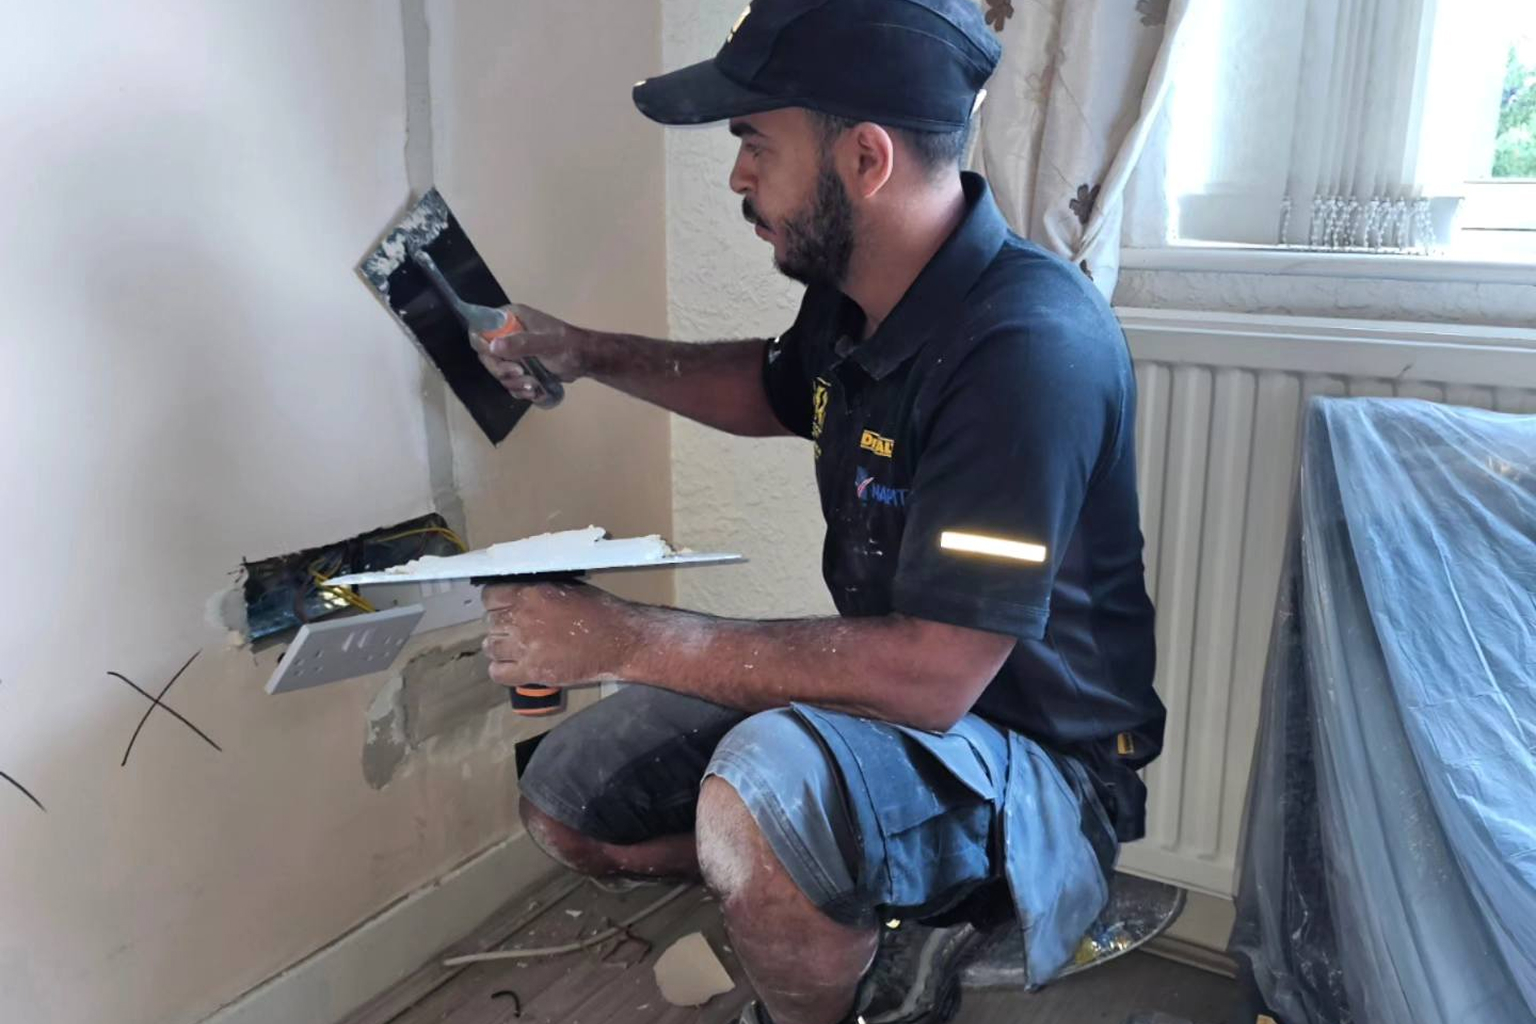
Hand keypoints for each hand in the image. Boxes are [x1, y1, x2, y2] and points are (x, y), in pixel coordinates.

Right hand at [470, 304, 589, 403]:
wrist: (585, 360)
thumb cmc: (568, 346)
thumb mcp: (547, 343)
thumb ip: (521, 343)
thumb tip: (493, 346)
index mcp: (511, 318)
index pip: (481, 328)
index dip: (483, 345)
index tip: (496, 357)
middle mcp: (508, 333)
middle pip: (486, 354)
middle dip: (502, 369)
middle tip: (519, 374)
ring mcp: (513, 351)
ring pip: (498, 371)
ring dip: (514, 383)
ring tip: (533, 385)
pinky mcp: (520, 367)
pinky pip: (510, 381)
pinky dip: (520, 389)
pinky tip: (535, 390)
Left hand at [481, 581, 638, 689]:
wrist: (620, 641)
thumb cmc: (599, 611)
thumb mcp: (567, 587)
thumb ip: (539, 590)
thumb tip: (520, 593)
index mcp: (531, 594)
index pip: (490, 597)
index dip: (496, 603)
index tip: (503, 607)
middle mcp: (522, 619)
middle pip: (490, 622)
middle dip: (501, 625)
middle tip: (515, 630)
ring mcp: (525, 647)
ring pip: (490, 647)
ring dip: (499, 647)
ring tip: (512, 648)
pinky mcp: (532, 672)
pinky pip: (498, 673)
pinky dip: (500, 670)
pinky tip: (512, 666)